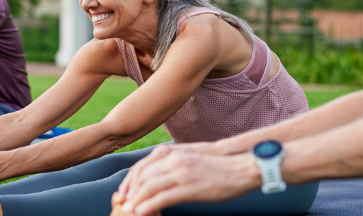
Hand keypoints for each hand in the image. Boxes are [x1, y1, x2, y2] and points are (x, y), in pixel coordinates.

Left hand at [117, 150, 259, 215]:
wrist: (240, 167)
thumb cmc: (216, 165)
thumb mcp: (189, 157)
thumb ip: (172, 162)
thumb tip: (159, 173)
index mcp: (171, 153)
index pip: (142, 166)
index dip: (130, 180)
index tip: (124, 191)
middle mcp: (173, 161)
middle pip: (142, 176)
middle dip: (130, 191)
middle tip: (123, 203)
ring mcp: (181, 173)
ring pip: (149, 187)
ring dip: (136, 200)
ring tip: (129, 210)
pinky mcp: (189, 188)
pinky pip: (163, 197)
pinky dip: (149, 205)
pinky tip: (142, 212)